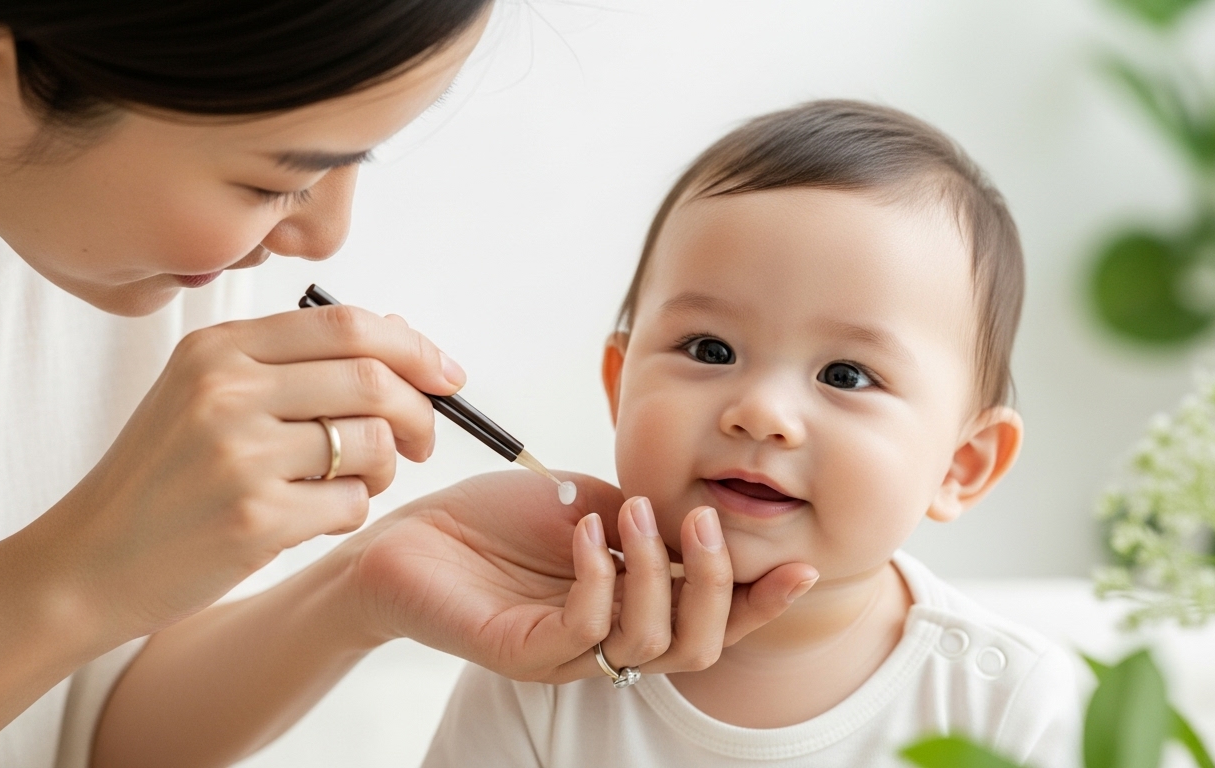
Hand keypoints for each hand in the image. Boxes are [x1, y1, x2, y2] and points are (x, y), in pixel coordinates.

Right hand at [35, 304, 462, 642]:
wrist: (87, 562)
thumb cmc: (163, 478)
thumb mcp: (203, 393)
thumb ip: (291, 363)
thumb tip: (403, 342)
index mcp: (218, 349)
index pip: (346, 325)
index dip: (414, 348)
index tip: (447, 375)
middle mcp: (227, 391)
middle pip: (372, 380)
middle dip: (420, 412)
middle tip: (423, 440)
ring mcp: (239, 455)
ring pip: (371, 444)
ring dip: (386, 467)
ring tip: (358, 481)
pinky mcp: (255, 519)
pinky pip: (351, 504)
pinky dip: (352, 510)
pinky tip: (316, 515)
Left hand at [343, 470, 817, 681]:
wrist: (411, 534)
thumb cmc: (495, 520)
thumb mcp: (589, 501)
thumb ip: (646, 515)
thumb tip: (694, 511)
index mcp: (633, 605)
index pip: (712, 619)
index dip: (761, 600)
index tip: (802, 563)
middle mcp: (609, 639)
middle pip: (698, 646)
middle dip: (714, 582)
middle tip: (704, 519)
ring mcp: (568, 653)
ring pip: (652, 643)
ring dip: (657, 572)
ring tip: (631, 513)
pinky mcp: (526, 653)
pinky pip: (587, 629)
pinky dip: (600, 575)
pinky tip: (587, 530)